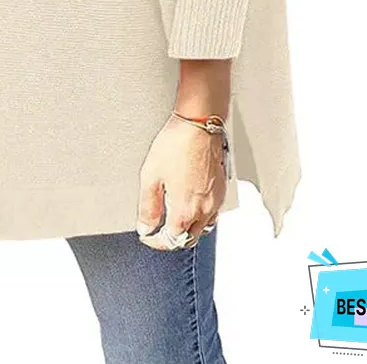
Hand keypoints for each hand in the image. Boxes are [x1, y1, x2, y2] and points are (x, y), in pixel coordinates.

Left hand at [135, 114, 227, 249]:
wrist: (199, 125)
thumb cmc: (177, 144)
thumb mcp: (151, 176)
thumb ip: (148, 206)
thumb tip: (145, 226)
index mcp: (186, 210)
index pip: (172, 240)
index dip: (156, 241)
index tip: (148, 235)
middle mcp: (205, 209)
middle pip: (190, 238)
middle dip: (174, 238)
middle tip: (159, 231)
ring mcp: (215, 199)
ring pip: (203, 227)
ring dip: (189, 229)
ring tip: (174, 220)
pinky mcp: (221, 188)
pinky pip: (212, 213)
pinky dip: (200, 217)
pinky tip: (191, 205)